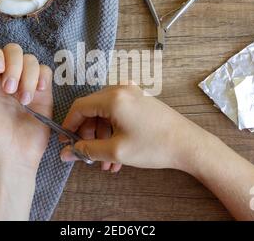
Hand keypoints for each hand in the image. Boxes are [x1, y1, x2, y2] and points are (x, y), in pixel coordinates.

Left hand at [0, 43, 52, 219]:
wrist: (9, 160)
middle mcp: (5, 80)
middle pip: (13, 50)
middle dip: (14, 66)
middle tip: (10, 91)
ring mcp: (25, 85)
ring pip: (31, 60)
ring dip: (28, 76)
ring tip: (24, 101)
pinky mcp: (42, 94)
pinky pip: (45, 72)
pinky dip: (43, 77)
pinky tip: (37, 93)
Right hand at [60, 85, 209, 172]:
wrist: (188, 144)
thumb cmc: (153, 146)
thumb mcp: (116, 150)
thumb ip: (87, 150)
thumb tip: (67, 152)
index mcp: (113, 97)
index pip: (79, 107)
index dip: (69, 125)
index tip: (66, 142)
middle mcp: (121, 90)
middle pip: (92, 110)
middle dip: (88, 135)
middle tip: (88, 155)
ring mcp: (133, 94)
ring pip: (106, 115)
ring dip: (102, 138)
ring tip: (106, 162)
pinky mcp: (140, 101)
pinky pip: (118, 115)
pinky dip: (114, 133)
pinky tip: (117, 155)